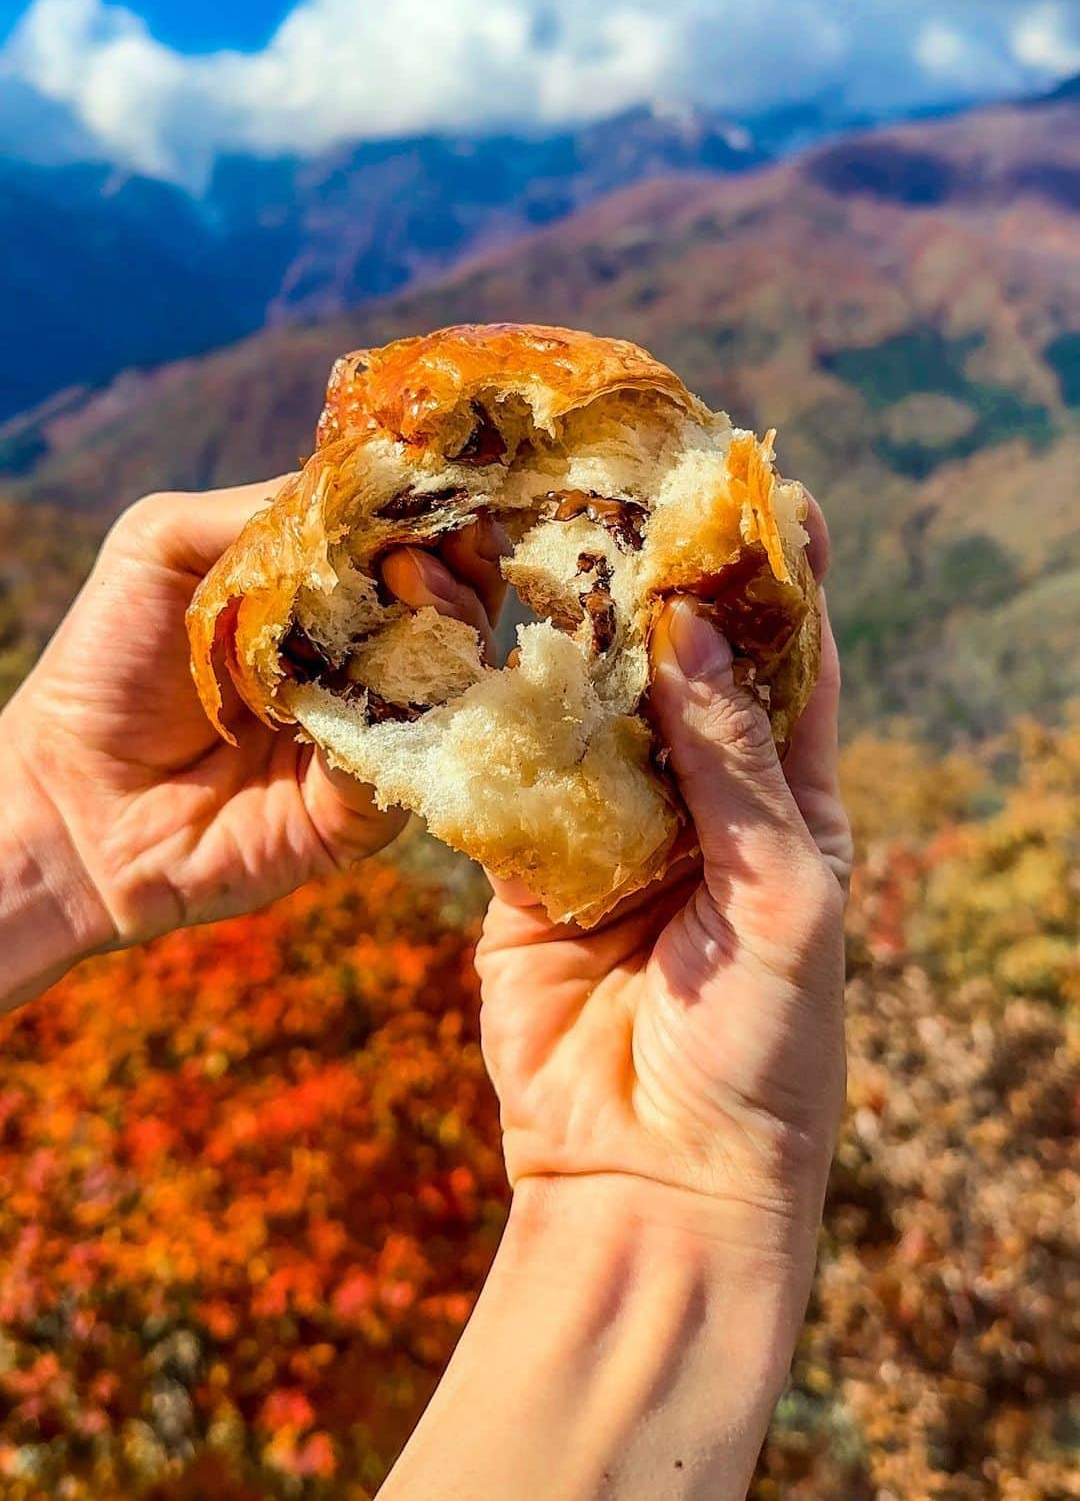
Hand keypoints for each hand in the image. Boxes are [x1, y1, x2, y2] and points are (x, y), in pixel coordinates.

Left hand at [0, 483, 506, 1000]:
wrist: (66, 798)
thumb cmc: (105, 661)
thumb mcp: (163, 543)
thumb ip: (257, 507)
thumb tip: (367, 486)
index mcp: (322, 597)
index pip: (408, 543)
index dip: (433, 513)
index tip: (442, 488)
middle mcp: (358, 660)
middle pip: (454, 607)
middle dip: (461, 565)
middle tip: (431, 543)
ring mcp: (369, 733)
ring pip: (455, 677)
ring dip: (452, 622)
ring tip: (416, 583)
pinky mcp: (366, 809)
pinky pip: (417, 756)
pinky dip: (414, 709)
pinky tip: (387, 673)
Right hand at [386, 507, 851, 1500]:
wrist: (653, 1179)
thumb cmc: (759, 1049)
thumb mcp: (780, 898)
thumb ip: (732, 767)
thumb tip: (693, 631)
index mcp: (791, 803)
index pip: (794, 662)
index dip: (779, 574)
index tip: (759, 483)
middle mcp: (705, 800)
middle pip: (681, 664)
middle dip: (657, 581)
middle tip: (621, 487)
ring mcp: (613, 828)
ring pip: (590, 705)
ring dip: (567, 633)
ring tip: (536, 536)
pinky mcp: (529, 867)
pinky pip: (511, 773)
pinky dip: (491, 716)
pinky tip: (466, 642)